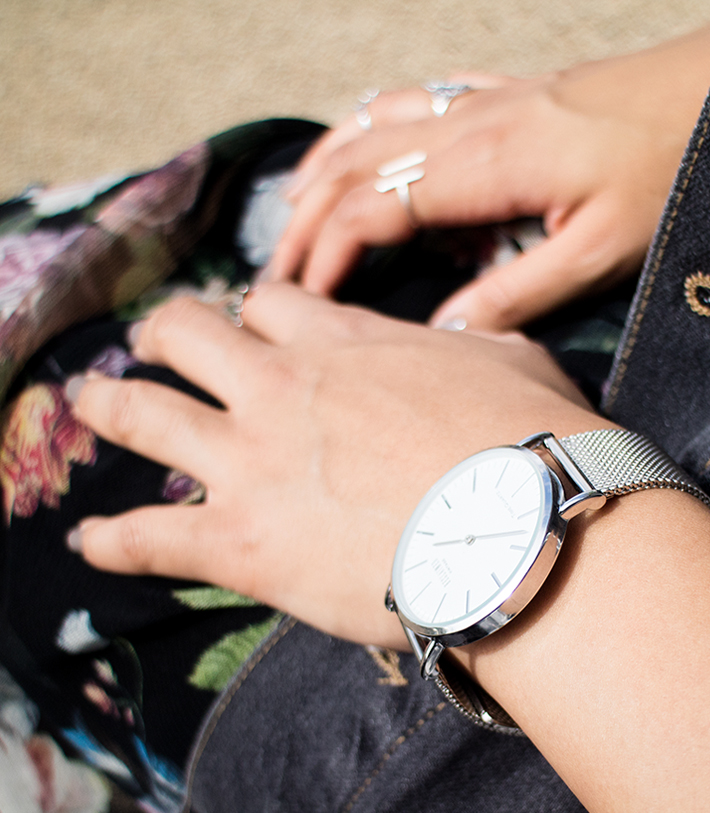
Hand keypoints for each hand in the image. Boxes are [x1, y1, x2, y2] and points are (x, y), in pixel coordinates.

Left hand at [66, 283, 605, 647]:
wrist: (518, 529)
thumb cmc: (529, 441)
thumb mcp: (510, 359)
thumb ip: (473, 337)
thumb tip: (469, 334)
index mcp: (340, 343)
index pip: (266, 304)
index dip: (255, 313)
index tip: (255, 330)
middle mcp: (277, 389)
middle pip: (185, 333)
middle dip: (164, 335)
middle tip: (156, 347)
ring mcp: (249, 462)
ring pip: (142, 414)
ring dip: (110, 405)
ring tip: (92, 402)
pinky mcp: (240, 542)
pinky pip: (150, 538)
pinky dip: (113, 541)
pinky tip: (90, 543)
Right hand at [270, 27, 709, 329]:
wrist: (706, 94)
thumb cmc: (662, 168)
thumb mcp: (596, 251)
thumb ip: (514, 295)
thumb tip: (446, 333)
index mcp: (482, 165)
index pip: (370, 208)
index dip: (327, 254)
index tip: (303, 300)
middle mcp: (463, 126)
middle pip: (351, 167)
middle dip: (303, 222)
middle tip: (277, 272)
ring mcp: (474, 104)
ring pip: (367, 130)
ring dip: (319, 173)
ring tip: (291, 217)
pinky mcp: (491, 98)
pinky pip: (404, 104)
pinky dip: (360, 129)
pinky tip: (348, 147)